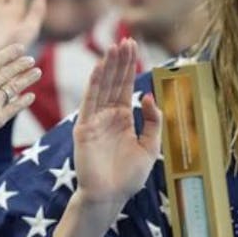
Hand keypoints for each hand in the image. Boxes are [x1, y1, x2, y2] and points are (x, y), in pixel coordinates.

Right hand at [0, 44, 40, 154]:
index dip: (10, 53)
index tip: (20, 49)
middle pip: (8, 72)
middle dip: (21, 64)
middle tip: (31, 60)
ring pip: (14, 87)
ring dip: (27, 79)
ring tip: (37, 72)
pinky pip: (15, 106)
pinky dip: (24, 100)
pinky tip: (31, 96)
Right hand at [72, 40, 160, 208]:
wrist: (110, 197)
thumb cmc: (129, 177)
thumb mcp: (150, 147)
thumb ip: (153, 122)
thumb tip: (148, 96)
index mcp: (123, 119)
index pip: (126, 87)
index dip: (129, 67)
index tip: (134, 46)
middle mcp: (108, 116)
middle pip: (114, 82)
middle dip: (120, 61)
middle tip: (126, 39)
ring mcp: (95, 121)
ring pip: (102, 88)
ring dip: (108, 67)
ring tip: (114, 47)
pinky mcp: (84, 129)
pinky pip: (89, 103)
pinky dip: (94, 85)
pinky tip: (99, 68)